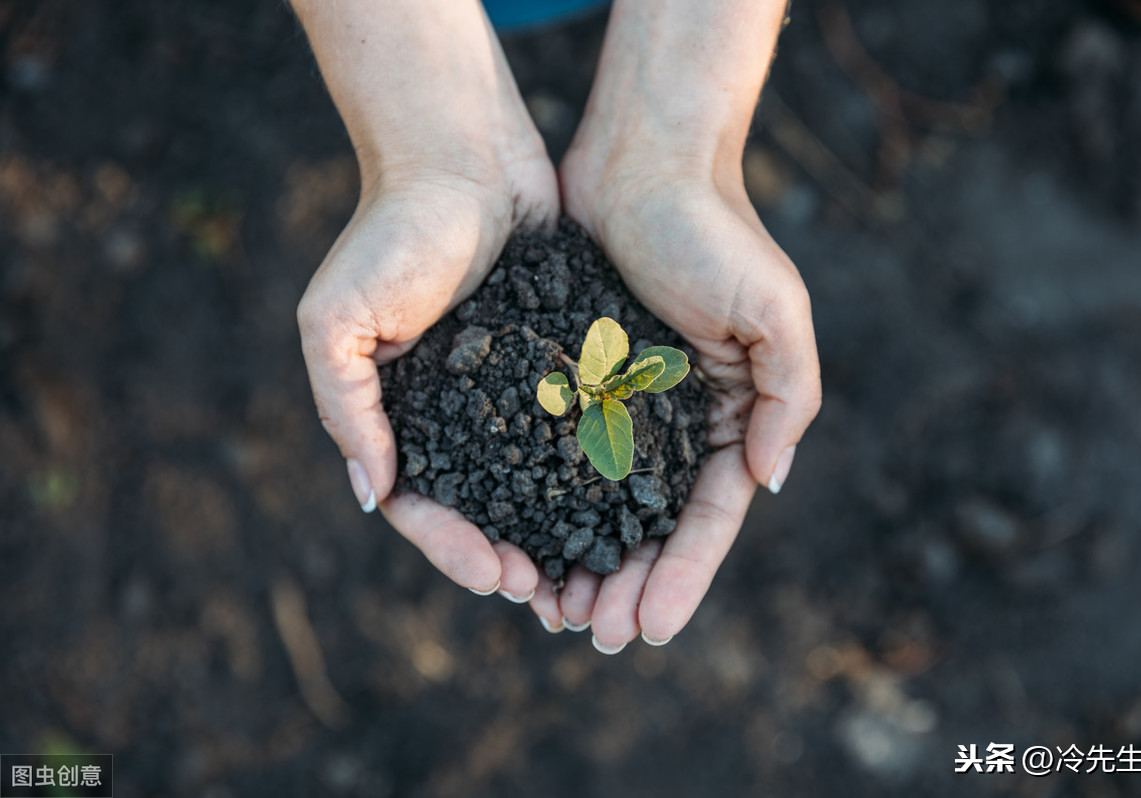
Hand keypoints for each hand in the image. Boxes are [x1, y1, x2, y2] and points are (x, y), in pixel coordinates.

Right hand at [293, 0, 558, 598]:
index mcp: (400, 417)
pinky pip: (578, 428)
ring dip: (560, 534)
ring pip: (537, 483)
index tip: (499, 576)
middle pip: (486, 510)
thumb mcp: (335, 319)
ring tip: (596, 574)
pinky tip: (626, 506)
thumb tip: (373, 497)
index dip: (455, 549)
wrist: (461, 156)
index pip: (422, 507)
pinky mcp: (560, 363)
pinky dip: (595, 473)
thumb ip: (347, 407)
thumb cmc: (389, 233)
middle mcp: (458, 415)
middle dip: (515, 558)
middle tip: (554, 598)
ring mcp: (511, 393)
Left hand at [525, 129, 820, 650]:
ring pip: (599, 505)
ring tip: (555, 614)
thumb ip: (786, 394)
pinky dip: (542, 505)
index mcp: (728, 414)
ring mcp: (621, 403)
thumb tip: (769, 480)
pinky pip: (553, 455)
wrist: (641, 157)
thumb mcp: (774, 308)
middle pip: (652, 525)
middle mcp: (674, 420)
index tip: (651, 629)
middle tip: (595, 636)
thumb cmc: (714, 228)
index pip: (710, 516)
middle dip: (629, 585)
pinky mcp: (571, 378)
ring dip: (583, 562)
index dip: (682, 576)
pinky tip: (520, 545)